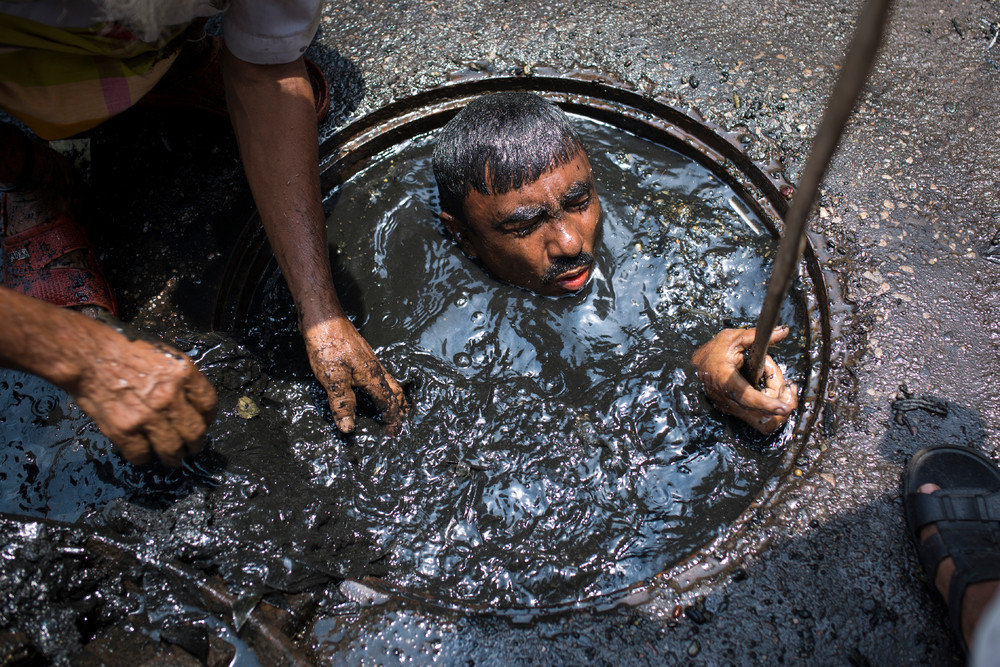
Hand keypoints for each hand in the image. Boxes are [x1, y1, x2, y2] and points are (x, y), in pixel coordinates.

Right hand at [70, 333, 217, 465]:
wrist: (88, 355)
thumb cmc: (123, 349)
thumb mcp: (163, 354)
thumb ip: (179, 378)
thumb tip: (189, 401)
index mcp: (183, 373)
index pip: (209, 404)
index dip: (208, 417)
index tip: (204, 422)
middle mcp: (170, 396)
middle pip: (195, 432)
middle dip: (195, 444)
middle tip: (192, 448)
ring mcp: (148, 416)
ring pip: (172, 449)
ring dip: (174, 457)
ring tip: (172, 459)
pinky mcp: (125, 430)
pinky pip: (142, 454)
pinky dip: (143, 457)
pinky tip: (143, 452)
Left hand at [302, 318, 406, 434]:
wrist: (323, 318)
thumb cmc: (328, 344)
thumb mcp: (333, 378)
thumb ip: (342, 403)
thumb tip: (348, 427)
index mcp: (371, 376)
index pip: (388, 402)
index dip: (392, 419)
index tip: (393, 433)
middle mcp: (374, 368)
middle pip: (394, 390)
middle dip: (400, 407)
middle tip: (400, 421)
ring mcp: (368, 360)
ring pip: (387, 381)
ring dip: (393, 396)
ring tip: (392, 407)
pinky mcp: (359, 355)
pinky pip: (378, 375)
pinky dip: (382, 386)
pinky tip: (371, 386)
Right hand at [691, 326, 797, 434]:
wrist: (697, 366)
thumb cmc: (714, 351)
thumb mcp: (734, 339)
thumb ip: (757, 336)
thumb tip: (782, 331)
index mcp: (725, 379)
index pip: (747, 397)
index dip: (766, 404)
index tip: (783, 407)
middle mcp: (728, 399)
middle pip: (761, 416)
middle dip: (780, 403)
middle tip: (787, 385)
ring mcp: (732, 408)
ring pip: (762, 422)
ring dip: (778, 408)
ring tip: (782, 387)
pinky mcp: (736, 412)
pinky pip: (759, 418)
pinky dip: (771, 408)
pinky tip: (774, 391)